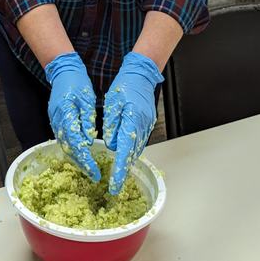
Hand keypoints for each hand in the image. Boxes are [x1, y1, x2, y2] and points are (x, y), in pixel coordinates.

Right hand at [44, 52, 99, 181]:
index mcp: (65, 116)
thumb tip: (89, 140)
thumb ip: (87, 120)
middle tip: (93, 175)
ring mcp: (55, 121)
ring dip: (76, 158)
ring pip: (65, 145)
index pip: (75, 144)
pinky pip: (64, 139)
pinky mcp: (56, 120)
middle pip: (68, 149)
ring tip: (89, 168)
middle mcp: (57, 121)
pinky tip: (82, 153)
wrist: (63, 71)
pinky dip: (73, 149)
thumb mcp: (87, 99)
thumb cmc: (77, 82)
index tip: (95, 172)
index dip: (85, 160)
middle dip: (81, 164)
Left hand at [103, 51, 162, 194]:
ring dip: (128, 162)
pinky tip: (124, 155)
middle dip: (124, 170)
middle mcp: (142, 127)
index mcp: (133, 121)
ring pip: (136, 150)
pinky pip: (139, 142)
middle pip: (132, 155)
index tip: (114, 186)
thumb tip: (112, 145)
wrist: (141, 75)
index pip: (124, 152)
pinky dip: (131, 151)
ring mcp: (147, 126)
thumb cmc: (125, 86)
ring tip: (118, 174)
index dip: (119, 171)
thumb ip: (112, 125)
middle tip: (114, 185)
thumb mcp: (113, 104)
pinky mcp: (147, 124)